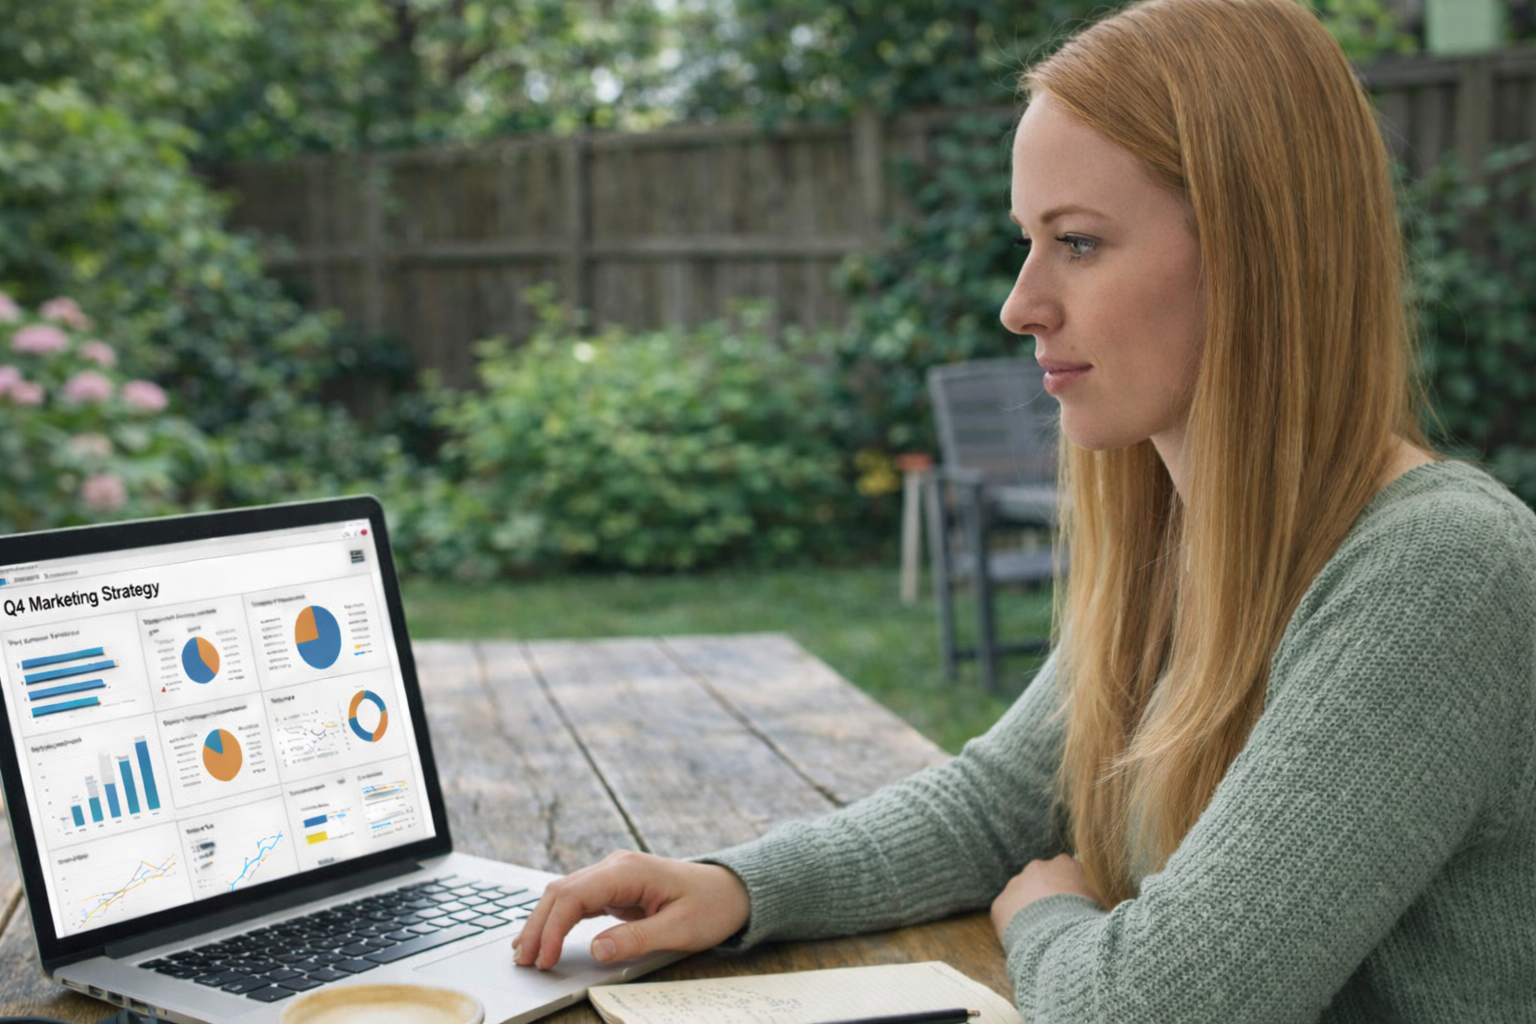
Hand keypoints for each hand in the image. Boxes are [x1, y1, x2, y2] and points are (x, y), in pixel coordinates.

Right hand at [512, 850, 750, 969]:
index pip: (574, 895)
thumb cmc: (711, 906)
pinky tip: (545, 937)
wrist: (733, 890)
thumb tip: (596, 950)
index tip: (545, 959)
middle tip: (522, 961)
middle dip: (538, 925)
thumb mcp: (680, 929)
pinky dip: (558, 919)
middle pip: (561, 892)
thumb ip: (636, 939)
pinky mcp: (615, 887)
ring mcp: (614, 875)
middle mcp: (615, 866)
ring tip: (525, 953)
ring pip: (564, 894)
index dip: (553, 928)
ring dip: (543, 921)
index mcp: (628, 871)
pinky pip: (577, 901)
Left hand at [990, 854, 1100, 939]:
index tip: (1072, 907)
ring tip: (1040, 933)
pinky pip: (1006, 912)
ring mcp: (1016, 884)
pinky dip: (1012, 923)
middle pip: (1040, 879)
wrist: (1058, 941)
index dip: (1068, 891)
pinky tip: (1025, 938)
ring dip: (1027, 909)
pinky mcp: (1000, 903)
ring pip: (1020, 895)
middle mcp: (1037, 867)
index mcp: (1064, 864)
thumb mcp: (1100, 908)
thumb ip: (1092, 900)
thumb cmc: (1087, 925)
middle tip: (1054, 921)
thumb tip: (1098, 908)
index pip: (1065, 871)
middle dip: (1045, 896)